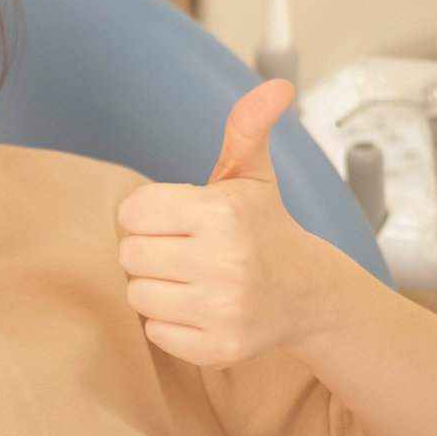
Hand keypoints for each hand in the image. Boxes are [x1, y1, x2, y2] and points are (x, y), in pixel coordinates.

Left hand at [116, 78, 319, 369]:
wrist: (307, 293)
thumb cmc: (263, 227)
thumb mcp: (250, 175)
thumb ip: (246, 128)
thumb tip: (275, 87)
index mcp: (220, 213)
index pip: (131, 212)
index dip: (148, 214)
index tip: (176, 219)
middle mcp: (224, 262)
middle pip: (129, 255)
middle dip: (149, 250)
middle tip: (182, 250)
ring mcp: (223, 309)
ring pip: (137, 294)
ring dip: (155, 286)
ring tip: (191, 278)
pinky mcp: (218, 348)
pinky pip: (155, 331)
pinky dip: (169, 321)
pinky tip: (200, 306)